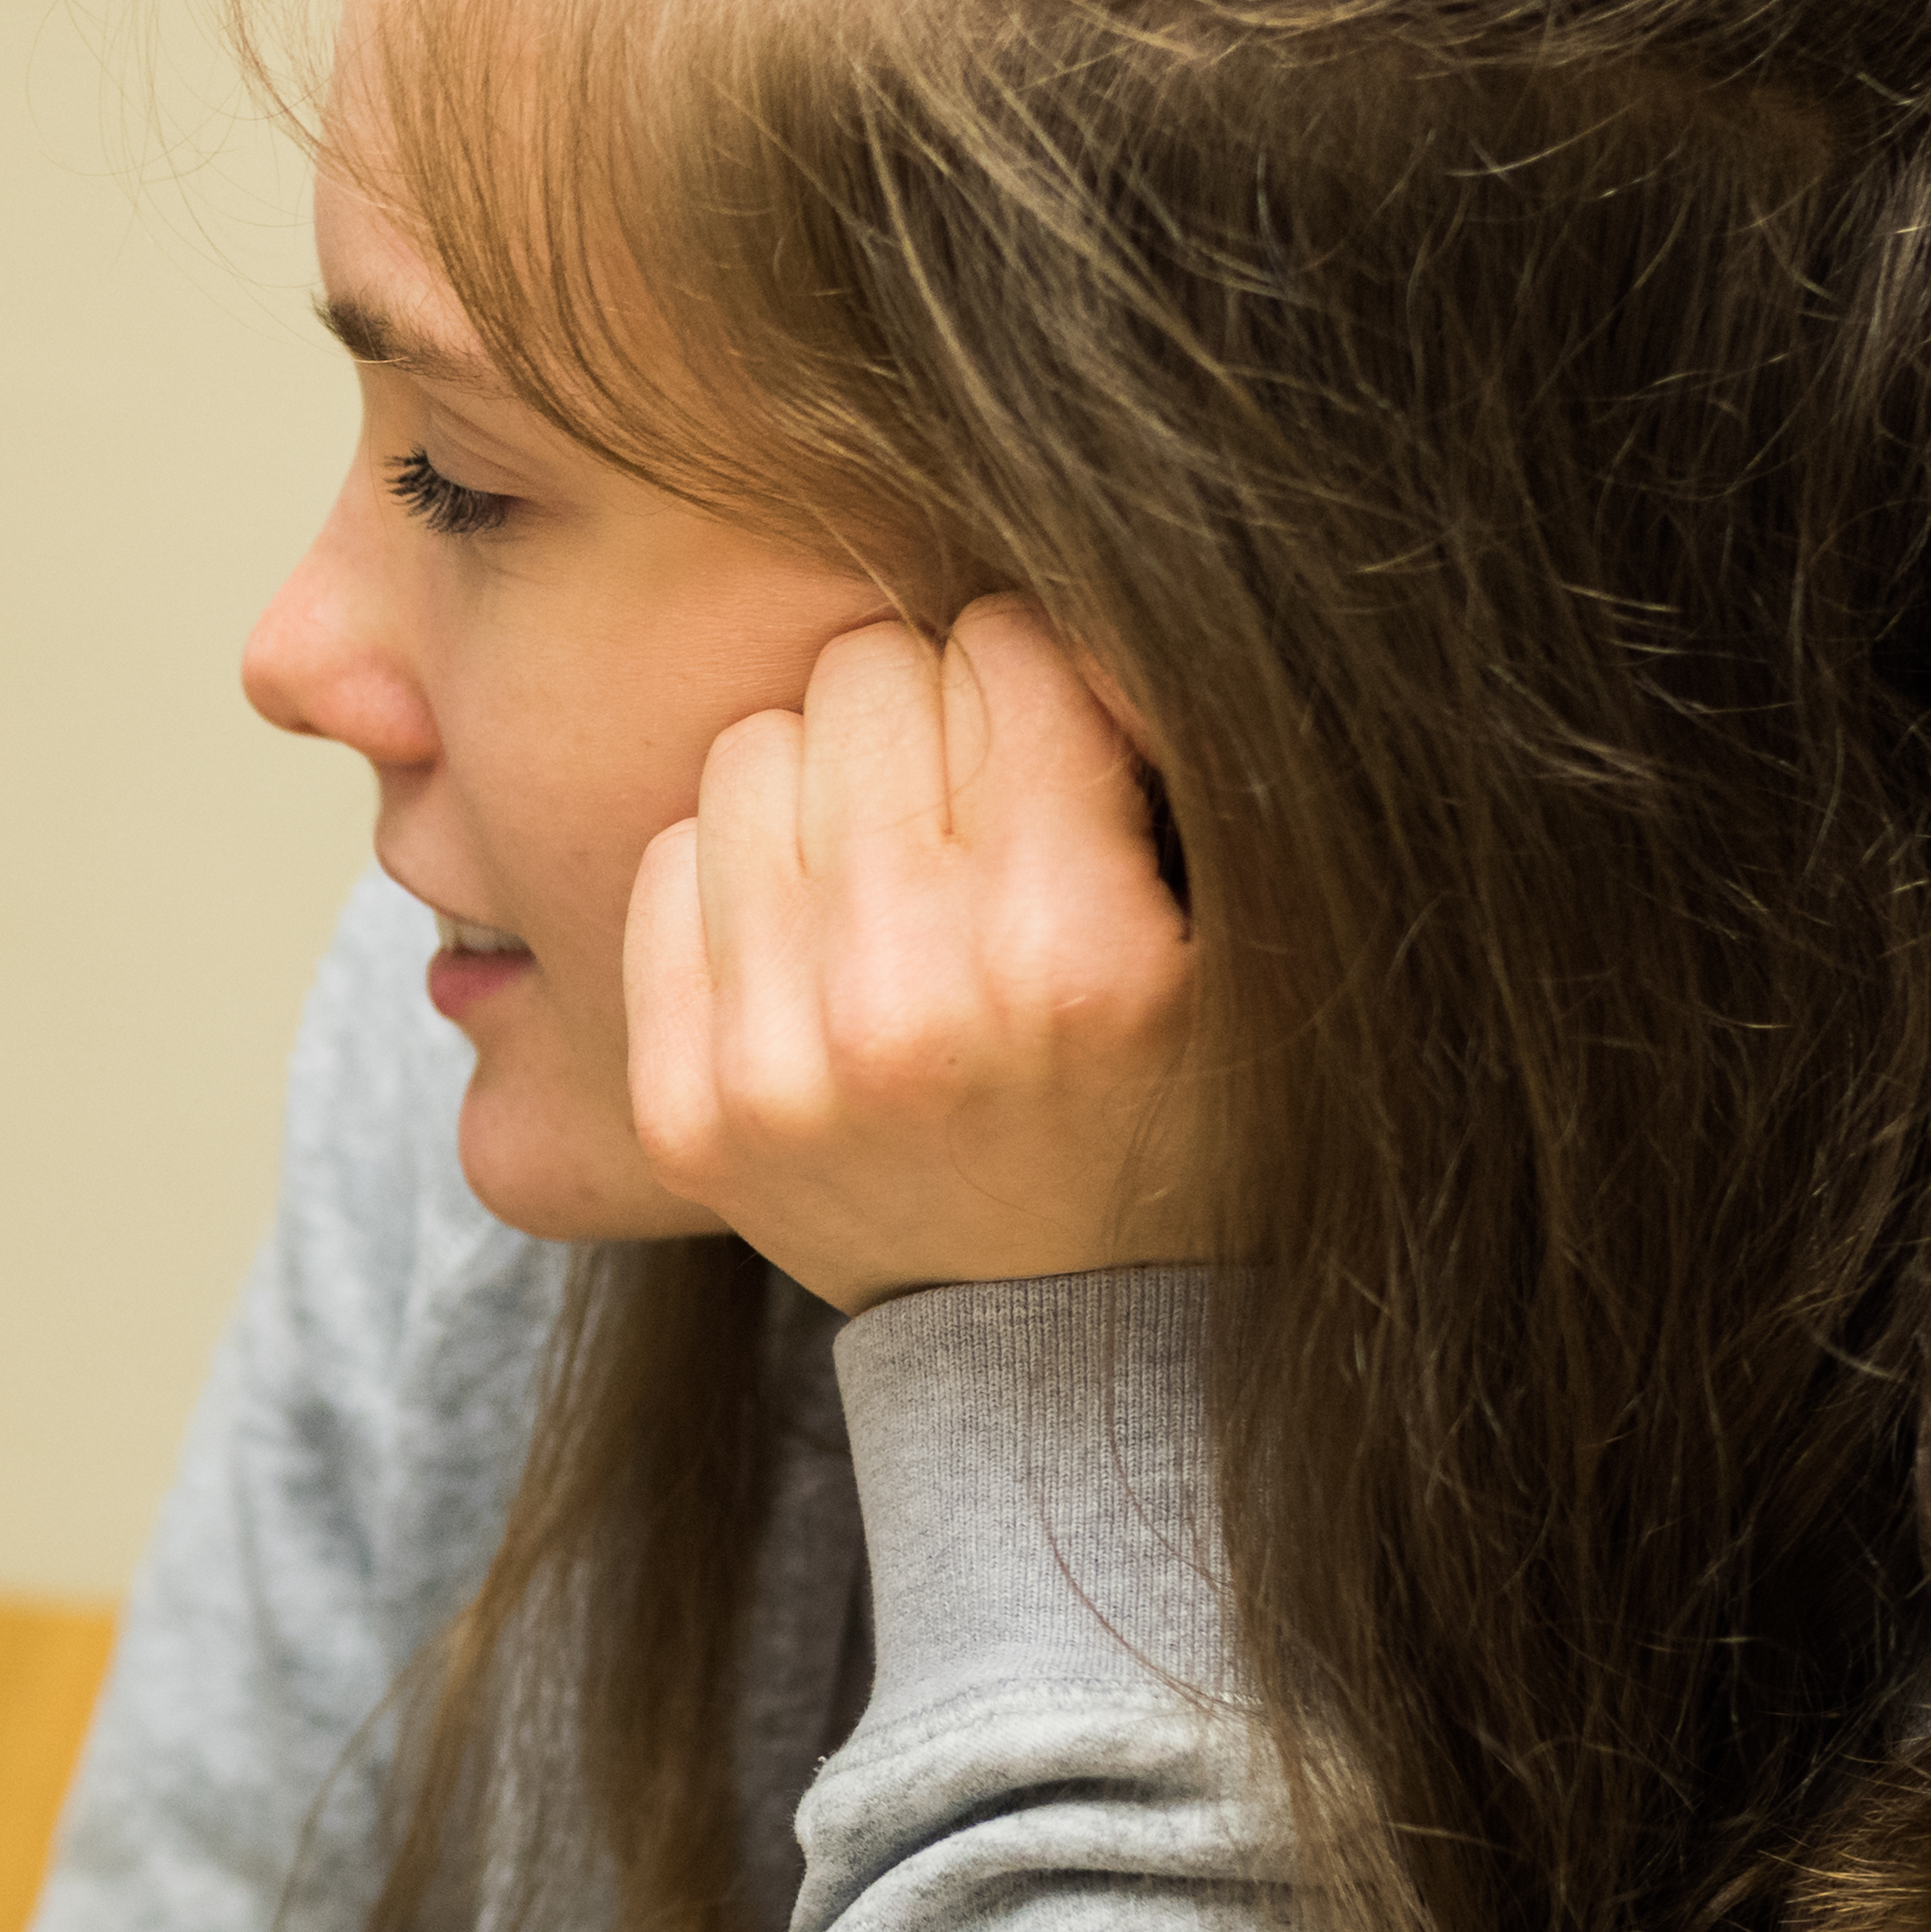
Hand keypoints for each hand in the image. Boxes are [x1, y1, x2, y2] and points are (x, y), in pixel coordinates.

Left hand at [621, 600, 1215, 1311]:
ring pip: (751, 746)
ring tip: (895, 865)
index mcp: (1071, 954)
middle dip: (932, 714)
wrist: (1074, 1349)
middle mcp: (907, 1005)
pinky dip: (739, 871)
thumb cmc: (1190, 1119)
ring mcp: (776, 1062)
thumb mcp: (1263, 953)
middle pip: (865, 675)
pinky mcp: (685, 1105)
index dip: (1043, 680)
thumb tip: (1086, 582)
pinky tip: (818, 937)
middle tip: (979, 805)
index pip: (1008, 650)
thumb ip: (1187, 765)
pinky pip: (666, 858)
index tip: (1061, 750)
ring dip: (826, 778)